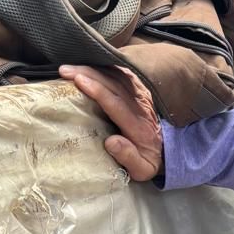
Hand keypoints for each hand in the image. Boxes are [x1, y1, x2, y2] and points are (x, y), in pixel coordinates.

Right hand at [58, 64, 162, 180]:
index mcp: (139, 127)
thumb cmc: (148, 161)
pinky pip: (124, 75)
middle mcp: (142, 107)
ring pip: (118, 76)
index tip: (79, 81)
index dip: (98, 91)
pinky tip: (90, 64)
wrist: (168, 151)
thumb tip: (111, 142)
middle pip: (114, 85)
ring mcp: (143, 97)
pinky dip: (106, 67)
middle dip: (89, 74)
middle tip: (65, 70)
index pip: (117, 104)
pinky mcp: (141, 92)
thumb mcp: (142, 170)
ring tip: (71, 67)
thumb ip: (128, 157)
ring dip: (94, 69)